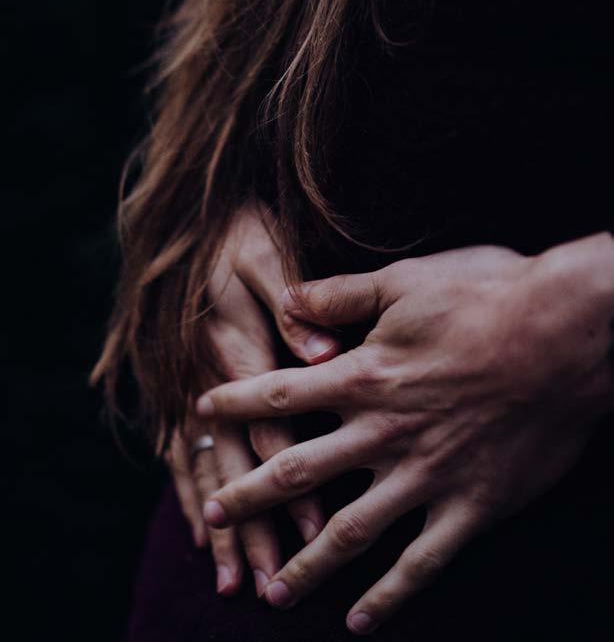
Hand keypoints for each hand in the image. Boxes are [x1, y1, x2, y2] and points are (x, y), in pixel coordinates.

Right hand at [168, 203, 339, 595]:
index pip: (270, 427)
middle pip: (235, 461)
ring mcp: (188, 384)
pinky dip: (190, 491)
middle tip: (273, 579)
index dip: (294, 479)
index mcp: (236, 348)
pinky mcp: (180, 385)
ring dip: (219, 522)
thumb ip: (295, 305)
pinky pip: (179, 448)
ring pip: (205, 465)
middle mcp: (207, 377)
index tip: (317, 527)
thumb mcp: (269, 256)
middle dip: (255, 522)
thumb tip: (325, 354)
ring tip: (230, 577)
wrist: (193, 219)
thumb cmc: (240, 234)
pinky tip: (196, 527)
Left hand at [197, 234, 613, 632]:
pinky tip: (362, 620)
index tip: (198, 414)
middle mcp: (385, 432)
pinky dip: (390, 596)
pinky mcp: (471, 504)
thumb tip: (289, 298)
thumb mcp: (407, 281)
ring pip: (350, 530)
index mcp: (366, 377)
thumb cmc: (487, 298)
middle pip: (299, 470)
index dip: (235, 403)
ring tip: (271, 590)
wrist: (565, 335)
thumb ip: (341, 294)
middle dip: (248, 492)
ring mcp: (426, 475)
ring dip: (306, 562)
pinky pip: (422, 562)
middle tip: (212, 514)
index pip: (281, 394)